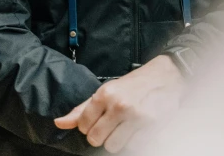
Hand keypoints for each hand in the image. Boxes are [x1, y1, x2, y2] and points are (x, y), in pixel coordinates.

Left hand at [54, 55, 184, 152]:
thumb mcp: (107, 90)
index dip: (88, 126)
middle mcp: (119, 105)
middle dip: (101, 135)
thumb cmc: (133, 84)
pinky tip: (137, 129)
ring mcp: (136, 117)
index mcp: (105, 94)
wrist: (165, 77)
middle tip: (111, 125)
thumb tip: (59, 123)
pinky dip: (133, 142)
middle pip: (95, 139)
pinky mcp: (151, 126)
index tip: (97, 120)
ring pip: (113, 147)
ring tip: (124, 127)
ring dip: (117, 141)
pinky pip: (133, 147)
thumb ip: (83, 109)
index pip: (83, 125)